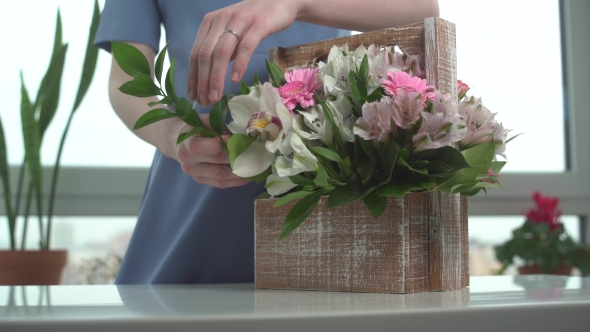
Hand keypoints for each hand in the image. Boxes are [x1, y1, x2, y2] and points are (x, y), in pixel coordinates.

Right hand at [169, 114, 249, 188]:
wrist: (176, 142)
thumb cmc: (193, 127)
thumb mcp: (203, 121)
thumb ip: (218, 125)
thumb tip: (241, 129)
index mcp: (187, 143)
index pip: (203, 147)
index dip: (222, 144)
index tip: (237, 139)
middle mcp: (189, 161)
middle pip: (218, 161)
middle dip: (239, 157)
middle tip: (257, 152)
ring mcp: (195, 173)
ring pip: (221, 175)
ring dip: (241, 172)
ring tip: (257, 167)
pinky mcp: (201, 180)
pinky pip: (221, 183)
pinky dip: (236, 181)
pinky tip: (249, 176)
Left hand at [187, 0, 301, 105]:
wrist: (279, 1)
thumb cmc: (253, 22)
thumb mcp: (231, 35)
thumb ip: (220, 52)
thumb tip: (208, 80)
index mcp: (210, 23)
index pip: (195, 53)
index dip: (193, 77)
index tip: (193, 96)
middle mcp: (220, 20)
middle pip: (205, 54)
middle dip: (203, 81)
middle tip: (204, 101)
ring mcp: (239, 21)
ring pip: (221, 52)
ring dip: (216, 77)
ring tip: (216, 96)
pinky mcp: (258, 24)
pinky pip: (245, 47)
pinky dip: (239, 64)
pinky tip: (235, 80)